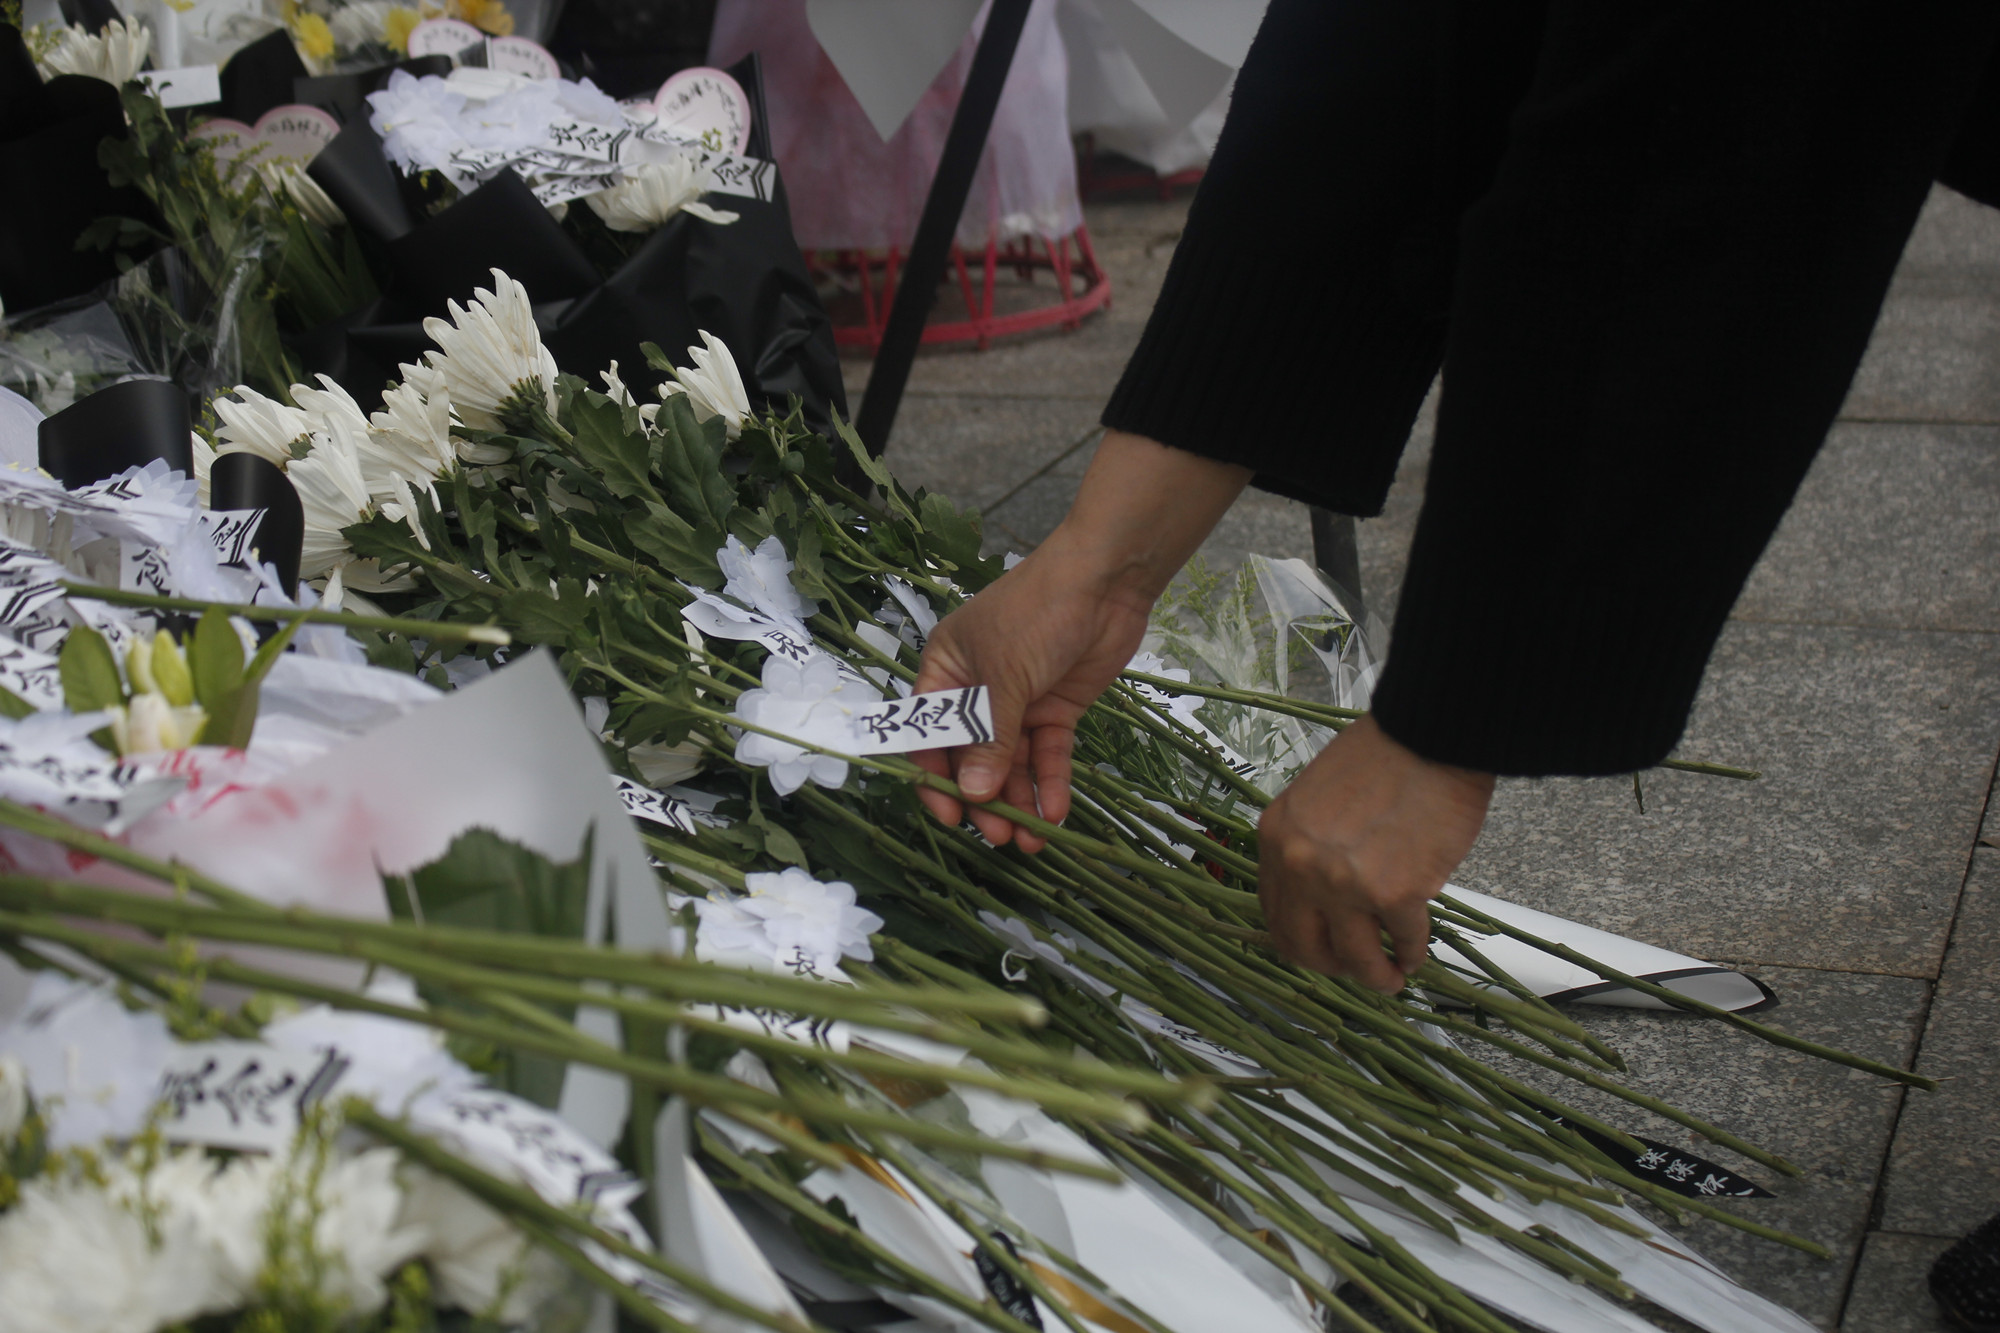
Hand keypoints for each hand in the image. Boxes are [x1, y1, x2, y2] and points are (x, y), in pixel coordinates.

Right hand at [910, 535, 1154, 849]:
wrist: (1106, 581)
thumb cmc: (1036, 613)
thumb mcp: (1004, 675)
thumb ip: (989, 738)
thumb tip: (972, 794)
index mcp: (946, 671)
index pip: (931, 735)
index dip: (936, 778)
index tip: (951, 815)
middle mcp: (978, 690)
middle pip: (972, 757)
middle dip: (983, 798)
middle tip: (999, 835)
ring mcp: (1019, 702)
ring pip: (1012, 763)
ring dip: (1019, 801)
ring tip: (1030, 840)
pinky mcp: (1057, 709)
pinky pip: (1048, 755)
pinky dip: (1050, 784)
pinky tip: (1054, 814)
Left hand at [1257, 714, 1493, 990]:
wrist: (1429, 735)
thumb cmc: (1382, 755)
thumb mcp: (1315, 799)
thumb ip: (1309, 846)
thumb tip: (1322, 893)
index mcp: (1276, 839)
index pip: (1275, 914)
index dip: (1302, 941)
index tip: (1322, 948)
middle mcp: (1300, 867)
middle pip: (1304, 947)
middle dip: (1332, 967)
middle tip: (1354, 969)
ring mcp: (1345, 885)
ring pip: (1354, 958)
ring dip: (1375, 976)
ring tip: (1391, 977)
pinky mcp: (1395, 894)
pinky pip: (1405, 940)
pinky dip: (1413, 953)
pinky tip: (1417, 953)